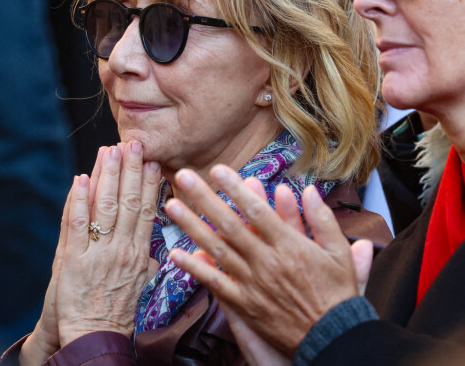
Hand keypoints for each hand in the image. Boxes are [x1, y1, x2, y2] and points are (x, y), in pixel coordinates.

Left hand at [21, 142, 160, 363]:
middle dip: (131, 170)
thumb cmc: (118, 310)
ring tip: (110, 151)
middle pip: (128, 202)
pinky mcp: (73, 260)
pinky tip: (80, 179)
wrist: (95, 337)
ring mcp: (98, 252)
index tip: (153, 161)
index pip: (146, 210)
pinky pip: (76, 225)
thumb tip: (156, 241)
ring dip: (108, 176)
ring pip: (105, 207)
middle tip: (134, 144)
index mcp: (139, 252)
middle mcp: (122, 249)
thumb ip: (148, 259)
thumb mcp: (142, 283)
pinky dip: (78, 201)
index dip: (149, 183)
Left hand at [165, 165, 359, 357]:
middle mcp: (265, 261)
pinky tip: (175, 253)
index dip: (235, 188)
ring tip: (171, 206)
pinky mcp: (244, 304)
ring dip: (192, 225)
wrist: (332, 341)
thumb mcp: (339, 253)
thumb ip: (322, 219)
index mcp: (288, 245)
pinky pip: (215, 283)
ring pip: (216, 249)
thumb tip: (308, 189)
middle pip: (229, 224)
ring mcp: (252, 283)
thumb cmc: (336, 294)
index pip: (256, 210)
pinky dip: (195, 268)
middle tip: (183, 176)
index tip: (217, 169)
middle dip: (204, 198)